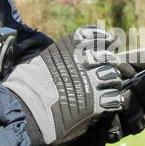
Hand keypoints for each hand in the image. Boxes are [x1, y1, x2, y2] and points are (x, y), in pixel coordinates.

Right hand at [2, 26, 126, 145]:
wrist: (26, 109)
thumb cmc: (26, 86)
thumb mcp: (41, 61)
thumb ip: (58, 57)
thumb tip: (63, 59)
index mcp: (70, 48)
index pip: (96, 36)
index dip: (104, 39)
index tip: (109, 41)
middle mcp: (84, 61)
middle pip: (109, 58)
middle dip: (113, 64)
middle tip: (118, 71)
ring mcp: (92, 82)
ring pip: (113, 78)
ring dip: (112, 83)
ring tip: (107, 90)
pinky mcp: (96, 103)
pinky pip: (114, 99)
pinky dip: (112, 101)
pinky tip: (106, 105)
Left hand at [104, 43, 144, 141]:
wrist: (74, 94)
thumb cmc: (99, 72)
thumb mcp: (121, 60)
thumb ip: (144, 57)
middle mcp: (142, 108)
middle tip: (142, 82)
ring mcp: (126, 123)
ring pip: (140, 123)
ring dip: (133, 108)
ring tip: (122, 95)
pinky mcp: (108, 133)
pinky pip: (116, 133)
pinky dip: (112, 123)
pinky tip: (105, 113)